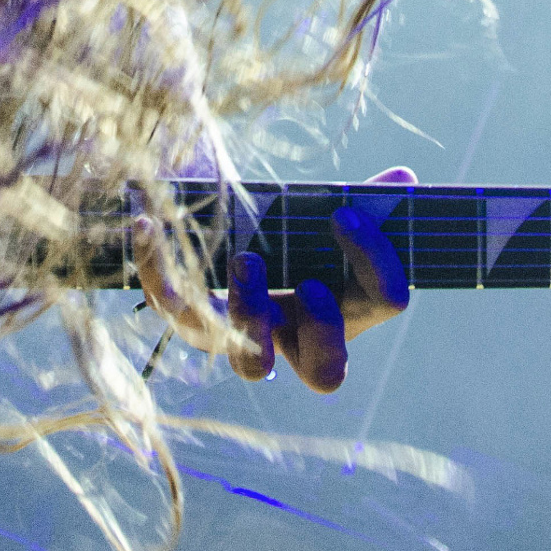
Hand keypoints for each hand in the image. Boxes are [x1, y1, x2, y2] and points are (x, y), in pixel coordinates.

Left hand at [136, 166, 416, 393]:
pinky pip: (169, 302)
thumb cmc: (282, 216)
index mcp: (346, 301)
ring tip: (245, 259)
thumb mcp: (322, 203)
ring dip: (253, 314)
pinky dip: (153, 263)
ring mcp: (240, 333)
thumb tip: (402, 179)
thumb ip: (365, 197)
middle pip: (325, 372)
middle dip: (322, 330)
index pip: (382, 301)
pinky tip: (147, 221)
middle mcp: (297, 335)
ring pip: (251, 364)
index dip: (374, 264)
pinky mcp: (185, 310)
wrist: (210, 210)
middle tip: (306, 282)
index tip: (343, 215)